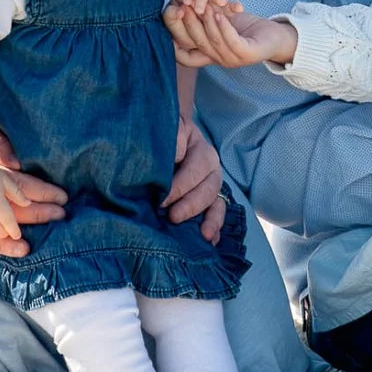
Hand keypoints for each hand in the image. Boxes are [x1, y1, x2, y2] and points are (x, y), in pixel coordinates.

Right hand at [165, 0, 297, 67]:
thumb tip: (180, 4)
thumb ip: (203, 18)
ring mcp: (233, 60)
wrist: (277, 36)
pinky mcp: (248, 55)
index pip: (184, 56)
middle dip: (188, 23)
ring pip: (213, 41)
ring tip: (203, 5)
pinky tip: (220, 13)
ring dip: (206, 21)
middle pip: (196, 44)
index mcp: (209, 55)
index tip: (171, 15)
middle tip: (184, 5)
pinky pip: (232, 42)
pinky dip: (224, 27)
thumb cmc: (246, 27)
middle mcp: (218, 60)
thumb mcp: (220, 22)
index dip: (174, 37)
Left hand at [165, 119, 226, 243]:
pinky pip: (216, 215)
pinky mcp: (207, 202)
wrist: (155, 144)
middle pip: (209, 187)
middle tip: (172, 217)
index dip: (181, 185)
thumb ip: (173, 136)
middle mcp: (209, 168)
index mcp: (199, 148)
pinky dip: (215, 229)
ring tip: (203, 236)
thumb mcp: (166, 130)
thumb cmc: (159, 137)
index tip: (162, 199)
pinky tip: (210, 242)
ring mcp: (209, 186)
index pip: (196, 167)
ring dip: (211, 220)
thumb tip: (177, 155)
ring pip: (216, 203)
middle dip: (192, 204)